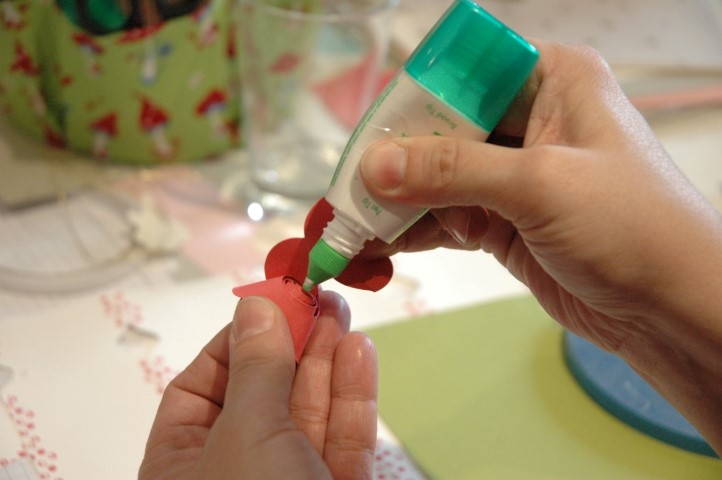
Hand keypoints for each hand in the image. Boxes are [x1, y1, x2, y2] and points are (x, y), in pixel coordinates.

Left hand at [138, 291, 377, 478]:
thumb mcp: (246, 436)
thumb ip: (257, 367)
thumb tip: (256, 304)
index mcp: (182, 466)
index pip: (202, 387)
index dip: (236, 341)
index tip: (272, 300)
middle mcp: (233, 474)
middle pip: (262, 392)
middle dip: (292, 341)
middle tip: (318, 294)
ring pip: (308, 412)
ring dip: (326, 360)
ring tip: (341, 311)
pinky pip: (341, 441)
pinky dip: (353, 397)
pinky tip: (359, 354)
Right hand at [359, 40, 721, 453]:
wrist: (673, 310)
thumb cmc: (632, 227)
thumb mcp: (541, 185)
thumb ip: (452, 171)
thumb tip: (372, 165)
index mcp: (550, 79)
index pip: (458, 75)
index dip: (408, 106)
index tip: (364, 146)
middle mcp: (528, 119)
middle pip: (438, 130)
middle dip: (390, 167)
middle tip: (342, 199)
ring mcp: (513, 174)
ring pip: (435, 179)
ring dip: (393, 206)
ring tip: (346, 232)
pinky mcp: (503, 220)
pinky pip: (445, 217)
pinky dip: (411, 233)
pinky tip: (377, 250)